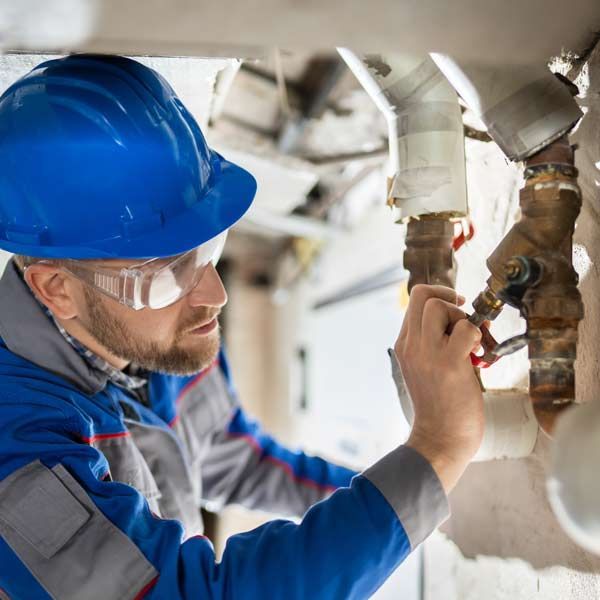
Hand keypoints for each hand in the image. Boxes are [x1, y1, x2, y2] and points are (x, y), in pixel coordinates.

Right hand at [394, 284, 483, 492]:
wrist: (440, 439)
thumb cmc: (441, 406)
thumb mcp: (425, 368)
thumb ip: (434, 343)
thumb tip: (462, 319)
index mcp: (404, 345)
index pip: (414, 299)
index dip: (439, 294)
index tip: (457, 307)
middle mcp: (411, 345)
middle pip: (423, 294)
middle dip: (450, 300)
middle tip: (464, 323)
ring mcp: (427, 354)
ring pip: (439, 306)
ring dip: (463, 318)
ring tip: (472, 343)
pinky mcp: (448, 364)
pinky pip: (466, 329)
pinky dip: (477, 335)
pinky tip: (479, 355)